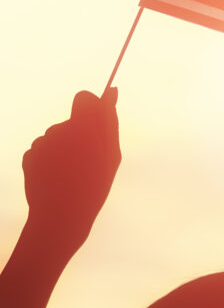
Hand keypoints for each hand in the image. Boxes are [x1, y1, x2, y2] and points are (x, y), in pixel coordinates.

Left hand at [22, 90, 119, 254]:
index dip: (90, 110)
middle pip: (70, 122)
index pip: (83, 98)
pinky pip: (42, 150)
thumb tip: (111, 92)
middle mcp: (59, 129)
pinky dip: (49, 160)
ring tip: (71, 173)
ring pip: (55, 137)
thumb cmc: (94, 185)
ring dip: (63, 149)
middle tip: (87, 162)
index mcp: (82, 126)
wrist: (61, 215)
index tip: (95, 127)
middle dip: (78, 136)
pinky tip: (56, 177)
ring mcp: (41, 142)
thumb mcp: (111, 154)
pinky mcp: (28, 155)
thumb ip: (109, 121)